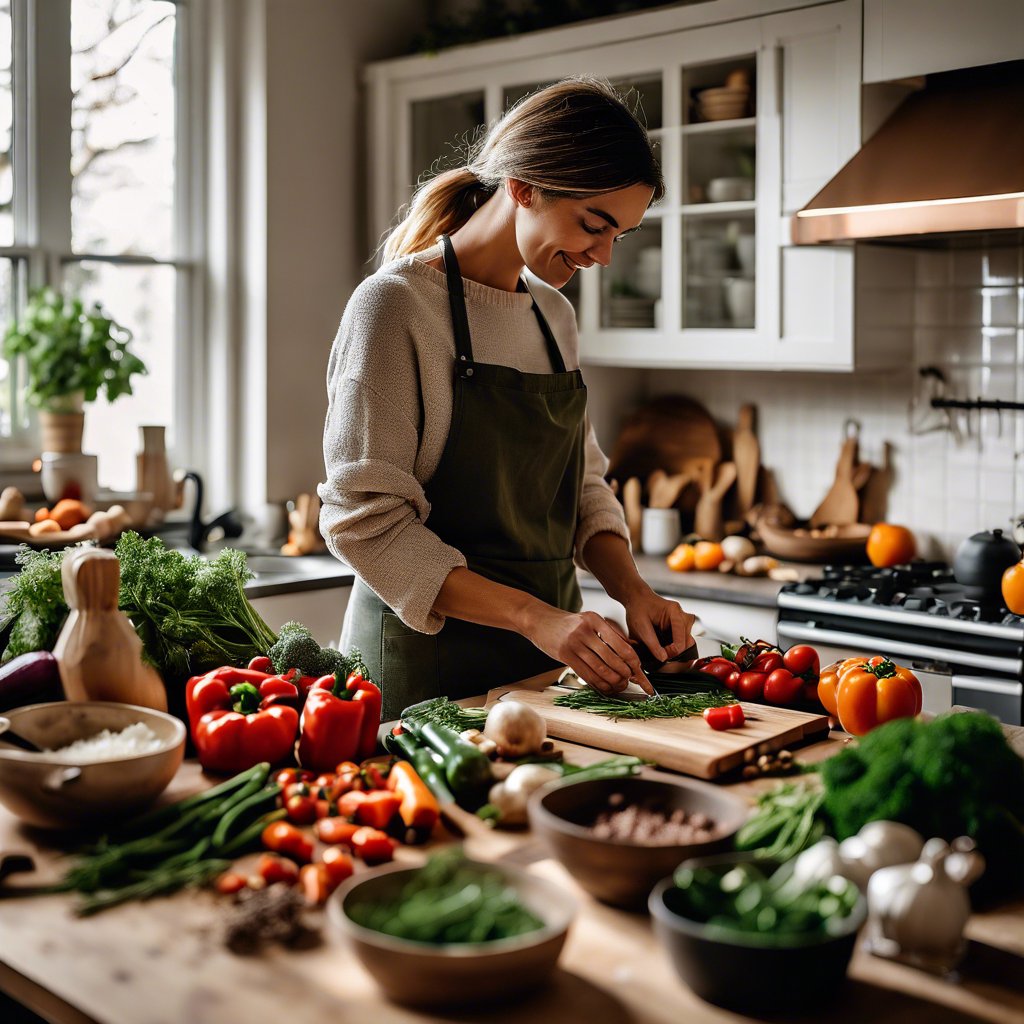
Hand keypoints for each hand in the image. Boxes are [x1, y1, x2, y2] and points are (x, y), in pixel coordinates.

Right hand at [522, 605, 653, 694]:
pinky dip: (599, 684)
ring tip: (620, 685)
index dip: (633, 661)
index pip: (622, 645)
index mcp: (595, 620)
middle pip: (613, 659)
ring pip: (600, 669)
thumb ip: (609, 633)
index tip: (640, 671)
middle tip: (631, 681)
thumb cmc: (569, 624)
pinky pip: (586, 674)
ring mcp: (574, 643)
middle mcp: (585, 630)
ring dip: (613, 681)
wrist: (540, 621)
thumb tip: (631, 651)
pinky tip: (605, 687)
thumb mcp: (589, 621)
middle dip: (625, 674)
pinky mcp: (565, 655)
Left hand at [624, 590, 695, 664]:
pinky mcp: (680, 626)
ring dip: (675, 649)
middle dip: (675, 651)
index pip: (682, 639)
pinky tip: (663, 644)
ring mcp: (682, 621)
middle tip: (660, 654)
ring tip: (660, 648)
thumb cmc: (638, 608)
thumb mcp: (640, 628)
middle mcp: (682, 616)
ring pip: (687, 642)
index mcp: (674, 612)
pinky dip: (674, 646)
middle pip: (688, 641)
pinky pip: (682, 640)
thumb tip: (663, 658)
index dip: (673, 651)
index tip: (661, 655)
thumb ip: (652, 644)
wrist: (636, 599)